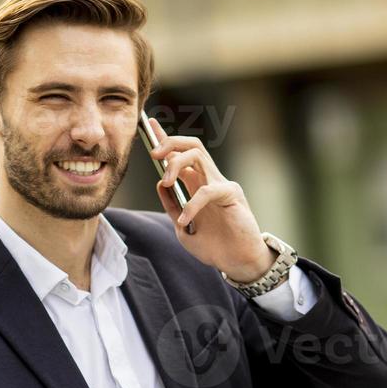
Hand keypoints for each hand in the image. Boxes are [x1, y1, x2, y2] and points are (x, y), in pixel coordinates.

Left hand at [146, 116, 273, 283]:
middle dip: (169, 143)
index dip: (165, 138)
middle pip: (190, 146)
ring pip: (198, 155)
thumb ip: (171, 206)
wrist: (237, 262)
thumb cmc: (214, 246)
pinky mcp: (231, 194)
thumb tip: (160, 184)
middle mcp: (209, 179)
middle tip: (154, 155)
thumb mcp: (182, 228)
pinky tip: (185, 221)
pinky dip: (191, 204)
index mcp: (197, 184)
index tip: (149, 125)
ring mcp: (221, 184)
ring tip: (167, 181)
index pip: (180, 154)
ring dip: (176, 163)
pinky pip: (206, 191)